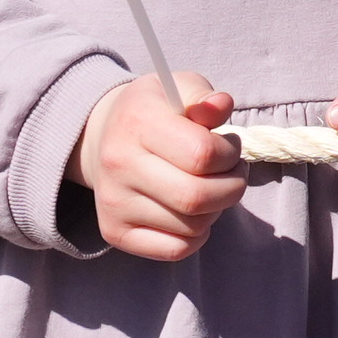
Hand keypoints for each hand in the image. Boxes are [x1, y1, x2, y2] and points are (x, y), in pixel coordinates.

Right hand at [72, 70, 245, 260]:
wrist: (103, 138)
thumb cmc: (155, 111)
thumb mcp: (179, 87)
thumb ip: (204, 95)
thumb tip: (221, 106)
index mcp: (138, 123)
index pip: (202, 154)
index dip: (231, 153)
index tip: (230, 145)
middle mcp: (119, 165)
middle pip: (197, 197)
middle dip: (233, 186)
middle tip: (233, 172)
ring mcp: (113, 203)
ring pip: (192, 226)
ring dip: (217, 209)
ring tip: (211, 186)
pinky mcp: (115, 232)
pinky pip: (174, 250)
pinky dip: (197, 236)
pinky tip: (194, 211)